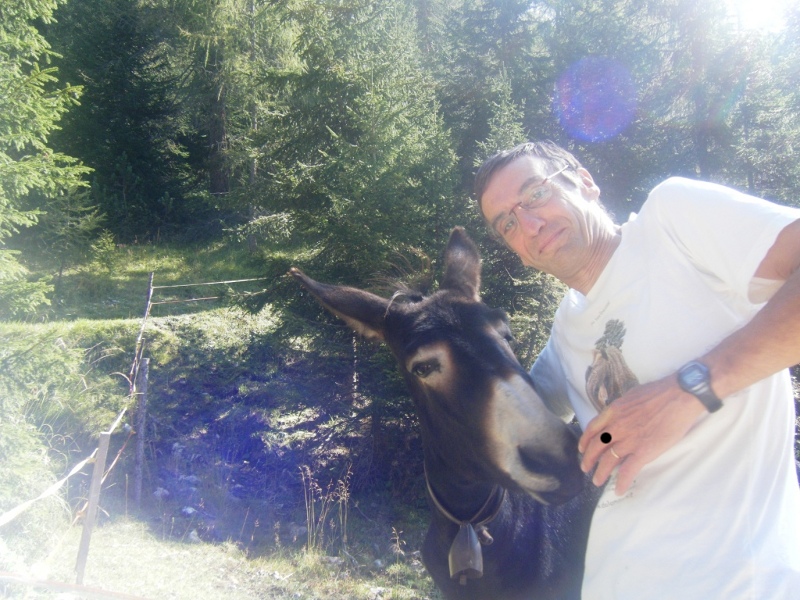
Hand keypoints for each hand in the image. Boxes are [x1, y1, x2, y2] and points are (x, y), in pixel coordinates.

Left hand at [578, 375, 706, 495]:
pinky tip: (618, 490)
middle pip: (596, 446)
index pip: (592, 428)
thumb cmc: (659, 392)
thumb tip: (618, 414)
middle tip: (585, 468)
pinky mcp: (644, 451)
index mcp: (613, 412)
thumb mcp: (631, 396)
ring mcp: (629, 440)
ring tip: (597, 481)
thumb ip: (621, 407)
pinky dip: (621, 482)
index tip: (582, 449)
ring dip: (601, 473)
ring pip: (608, 461)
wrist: (679, 396)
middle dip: (588, 459)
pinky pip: (628, 471)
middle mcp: (617, 427)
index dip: (585, 441)